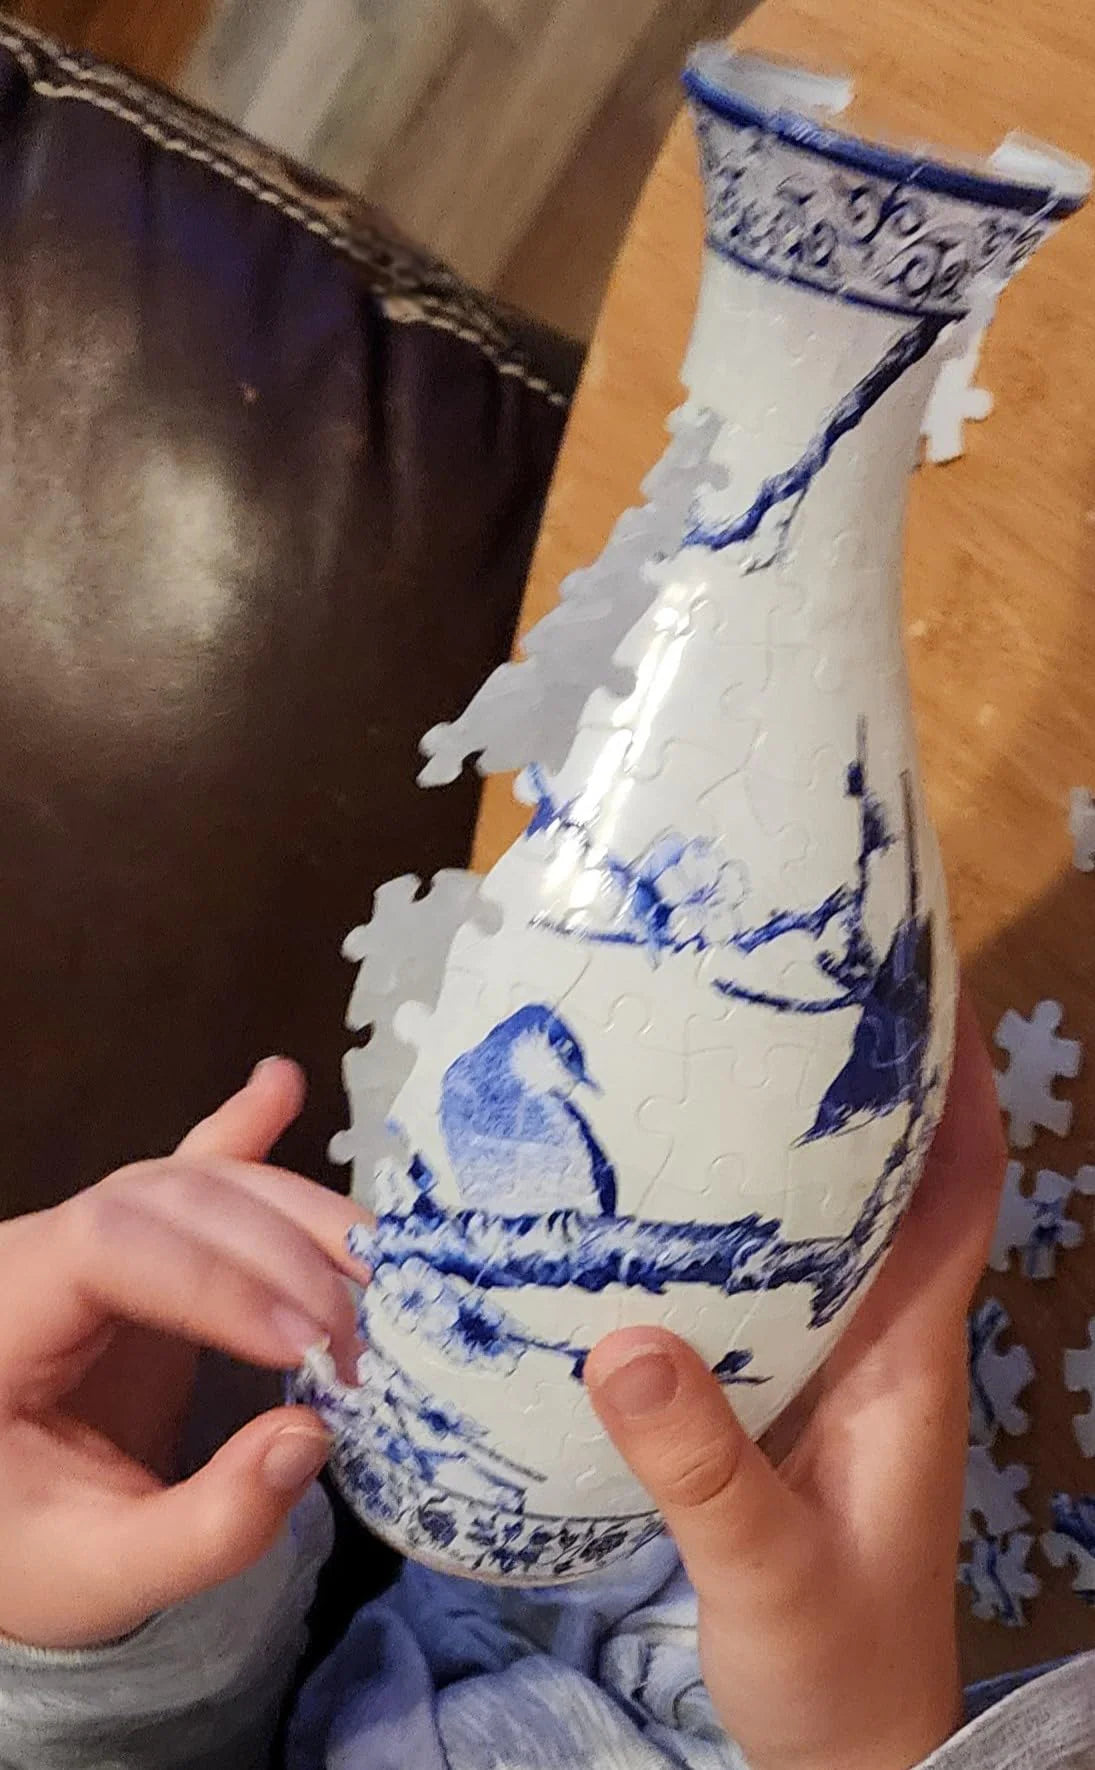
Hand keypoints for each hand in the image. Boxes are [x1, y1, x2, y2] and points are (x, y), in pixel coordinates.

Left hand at [0, 1059, 367, 1649]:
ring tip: (372, 1263)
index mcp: (3, 1315)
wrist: (14, 1532)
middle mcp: (39, 1252)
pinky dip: (242, 1131)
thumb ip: (208, 1525)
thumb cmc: (37, 1552)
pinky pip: (191, 1173)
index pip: (107, 1247)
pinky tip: (282, 1086)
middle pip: (169, 1201)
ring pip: (199, 1182)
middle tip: (355, 1338)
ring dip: (293, 1213)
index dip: (215, 1280)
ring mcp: (87, 1236)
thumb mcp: (108, 1573)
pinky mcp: (140, 1245)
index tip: (306, 1348)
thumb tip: (312, 1438)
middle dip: (276, 1254)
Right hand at [586, 990, 1004, 1769]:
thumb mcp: (767, 1570)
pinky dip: (727, 1222)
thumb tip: (618, 1341)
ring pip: (824, 1222)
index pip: (960, 1190)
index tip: (915, 984)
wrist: (849, 1751)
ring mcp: (831, 1364)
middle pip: (889, 1178)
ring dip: (787, 1141)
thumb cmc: (837, 1666)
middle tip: (771, 985)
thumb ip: (699, 1466)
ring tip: (700, 1056)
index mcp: (906, 1354)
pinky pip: (764, 1279)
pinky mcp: (780, 1394)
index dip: (956, 1086)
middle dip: (855, 1076)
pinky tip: (651, 1198)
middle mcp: (879, 1337)